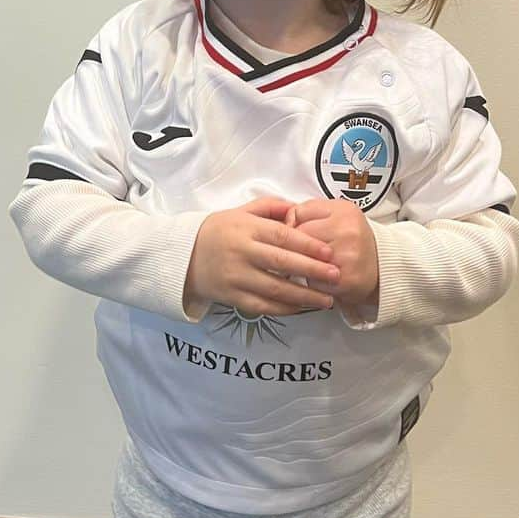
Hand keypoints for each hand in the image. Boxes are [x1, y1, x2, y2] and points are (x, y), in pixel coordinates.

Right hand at [184, 197, 340, 316]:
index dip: (308, 246)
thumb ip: (269, 207)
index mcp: (246, 229)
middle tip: (336, 276)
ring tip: (327, 300)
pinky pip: (263, 307)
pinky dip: (285, 310)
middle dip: (313, 271)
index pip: (282, 236)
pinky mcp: (232, 298)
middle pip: (282, 264)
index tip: (329, 253)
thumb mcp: (239, 212)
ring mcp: (236, 278)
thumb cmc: (217, 231)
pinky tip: (303, 309)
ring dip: (304, 297)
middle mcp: (241, 253)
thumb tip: (297, 209)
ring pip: (275, 290)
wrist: (182, 256)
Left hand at [285, 199, 378, 308]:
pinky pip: (312, 282)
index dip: (289, 226)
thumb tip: (283, 222)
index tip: (290, 234)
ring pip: (303, 260)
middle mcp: (348, 231)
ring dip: (298, 266)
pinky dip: (309, 283)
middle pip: (299, 237)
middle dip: (291, 248)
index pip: (298, 214)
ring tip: (305, 266)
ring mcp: (348, 255)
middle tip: (295, 254)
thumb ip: (308, 211)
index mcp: (344, 211)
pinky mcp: (345, 280)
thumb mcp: (336, 215)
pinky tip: (317, 280)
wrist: (381, 269)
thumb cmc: (353, 241)